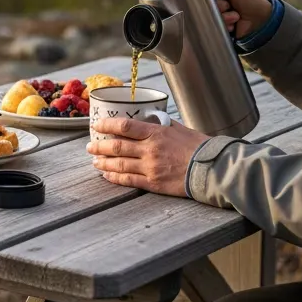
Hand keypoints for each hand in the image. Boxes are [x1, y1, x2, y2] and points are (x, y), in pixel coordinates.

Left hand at [86, 117, 209, 196]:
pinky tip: (107, 176)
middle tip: (89, 147)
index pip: (124, 126)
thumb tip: (150, 118)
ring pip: (119, 164)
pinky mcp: (154, 183)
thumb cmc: (199, 147)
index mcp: (156, 132)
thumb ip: (162, 124)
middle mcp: (150, 149)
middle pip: (117, 146)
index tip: (96, 125)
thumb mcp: (180, 128)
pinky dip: (115, 178)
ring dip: (104, 163)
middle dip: (100, 146)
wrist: (212, 168)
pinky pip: (129, 180)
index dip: (107, 125)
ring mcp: (150, 167)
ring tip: (94, 162)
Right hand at [198, 0, 271, 38]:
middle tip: (229, 2)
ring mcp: (214, 10)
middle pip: (201, 0)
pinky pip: (214, 23)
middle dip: (218, 3)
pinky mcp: (216, 22)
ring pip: (208, 13)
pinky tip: (235, 21)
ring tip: (235, 14)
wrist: (261, 19)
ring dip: (224, 15)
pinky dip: (226, 23)